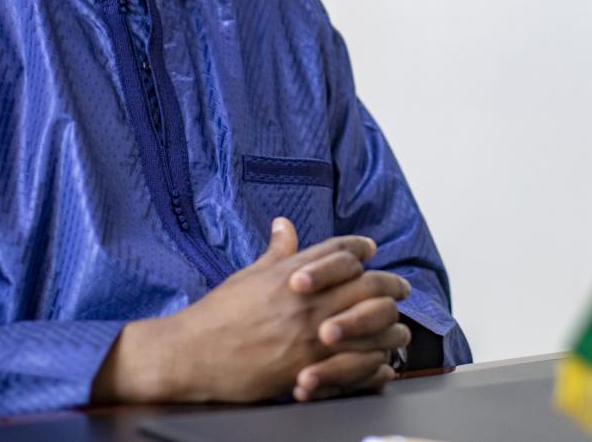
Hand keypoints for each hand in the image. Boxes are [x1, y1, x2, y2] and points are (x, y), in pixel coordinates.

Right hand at [91, 217, 409, 404]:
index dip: (362, 248)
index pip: (342, 249)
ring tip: (397, 330)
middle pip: (369, 283)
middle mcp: (308, 298)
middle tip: (400, 289)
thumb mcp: (248, 275)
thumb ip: (276, 252)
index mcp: (293, 271)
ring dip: (389, 326)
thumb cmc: (217, 315)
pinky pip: (358, 362)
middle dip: (391, 285)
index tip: (372, 251)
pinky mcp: (310, 366)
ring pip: (372, 324)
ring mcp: (311, 332)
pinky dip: (376, 363)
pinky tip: (382, 363)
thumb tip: (285, 226)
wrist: (191, 354)